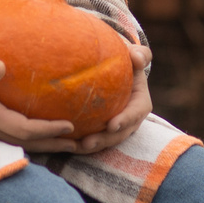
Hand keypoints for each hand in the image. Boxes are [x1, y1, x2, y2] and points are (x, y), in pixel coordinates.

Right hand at [0, 51, 77, 148]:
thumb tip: (1, 67)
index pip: (22, 128)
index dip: (47, 129)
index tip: (70, 125)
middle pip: (26, 141)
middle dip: (53, 143)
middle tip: (81, 144)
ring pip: (19, 140)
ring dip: (44, 143)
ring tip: (68, 142)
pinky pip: (10, 133)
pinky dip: (30, 135)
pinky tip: (40, 130)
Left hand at [67, 38, 151, 154]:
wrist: (117, 70)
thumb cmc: (126, 61)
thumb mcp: (135, 56)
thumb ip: (140, 55)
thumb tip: (137, 58)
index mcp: (140, 103)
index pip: (135, 114)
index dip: (125, 121)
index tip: (112, 125)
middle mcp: (130, 120)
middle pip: (118, 134)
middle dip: (103, 140)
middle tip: (87, 143)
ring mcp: (116, 128)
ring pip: (104, 141)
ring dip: (90, 147)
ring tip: (73, 147)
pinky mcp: (102, 130)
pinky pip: (92, 139)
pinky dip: (79, 143)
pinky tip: (63, 143)